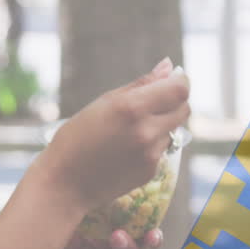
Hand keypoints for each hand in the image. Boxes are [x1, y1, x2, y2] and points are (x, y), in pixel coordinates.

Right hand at [39, 57, 189, 210]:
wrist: (65, 183)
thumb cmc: (77, 136)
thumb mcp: (104, 102)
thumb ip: (141, 84)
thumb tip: (168, 66)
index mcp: (132, 108)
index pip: (179, 89)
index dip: (180, 80)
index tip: (173, 77)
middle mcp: (146, 131)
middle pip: (184, 108)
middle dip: (175, 100)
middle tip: (153, 99)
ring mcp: (151, 154)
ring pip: (173, 129)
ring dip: (162, 123)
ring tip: (130, 128)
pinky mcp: (151, 171)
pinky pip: (163, 148)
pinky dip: (152, 142)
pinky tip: (127, 147)